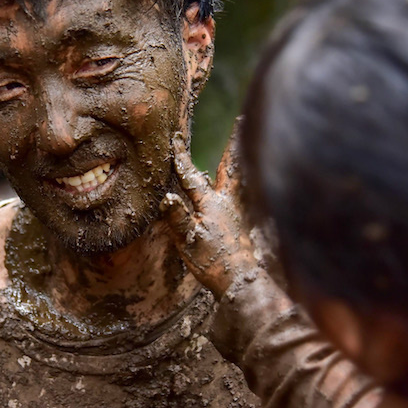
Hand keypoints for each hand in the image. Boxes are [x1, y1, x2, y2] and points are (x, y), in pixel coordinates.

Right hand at [161, 122, 259, 297]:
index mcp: (211, 203)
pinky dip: (237, 183)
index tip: (176, 139)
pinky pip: (238, 195)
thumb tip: (166, 196)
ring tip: (237, 150)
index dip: (181, 158)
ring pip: (236, 180)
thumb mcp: (189, 240)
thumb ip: (178, 217)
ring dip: (235, 163)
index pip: (191, 176)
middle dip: (230, 147)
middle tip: (241, 125)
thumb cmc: (213, 261)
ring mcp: (236, 213)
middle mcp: (227, 203)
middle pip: (229, 168)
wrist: (241, 282)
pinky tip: (234, 189)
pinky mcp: (241, 224)